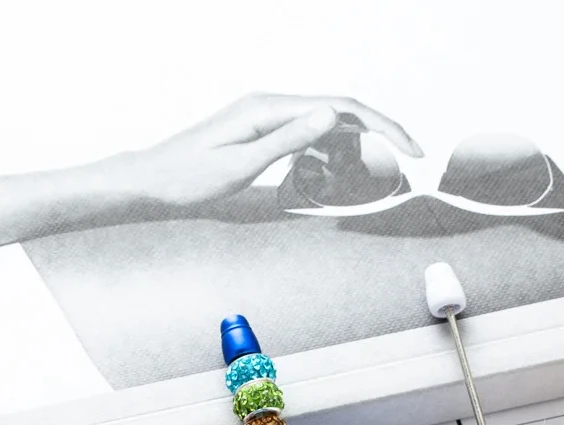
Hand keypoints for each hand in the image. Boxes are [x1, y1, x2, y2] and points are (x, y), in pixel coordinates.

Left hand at [118, 93, 422, 206]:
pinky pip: (305, 137)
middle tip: (409, 162)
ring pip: (326, 125)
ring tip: (370, 179)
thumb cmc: (189, 177)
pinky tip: (332, 177)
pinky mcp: (261, 132)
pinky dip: (326, 155)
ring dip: (353, 149)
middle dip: (379, 135)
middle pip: (340, 111)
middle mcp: (271, 105)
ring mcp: (266, 117)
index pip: (341, 109)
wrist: (153, 179)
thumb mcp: (242, 164)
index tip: (411, 151)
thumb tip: (332, 115)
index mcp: (270, 109)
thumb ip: (289, 140)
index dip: (383, 127)